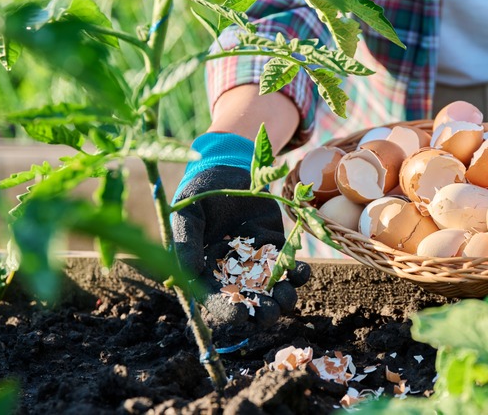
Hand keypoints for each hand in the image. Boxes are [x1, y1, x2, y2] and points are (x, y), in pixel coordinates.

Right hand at [171, 132, 309, 329]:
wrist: (228, 171)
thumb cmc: (199, 194)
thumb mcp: (188, 215)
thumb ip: (186, 243)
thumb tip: (189, 274)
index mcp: (208, 273)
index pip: (218, 301)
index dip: (229, 312)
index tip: (241, 317)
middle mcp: (235, 273)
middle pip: (251, 303)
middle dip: (262, 312)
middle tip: (271, 311)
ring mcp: (258, 262)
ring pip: (274, 290)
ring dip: (284, 297)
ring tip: (287, 293)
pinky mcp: (277, 248)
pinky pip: (291, 268)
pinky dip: (298, 274)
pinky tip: (301, 271)